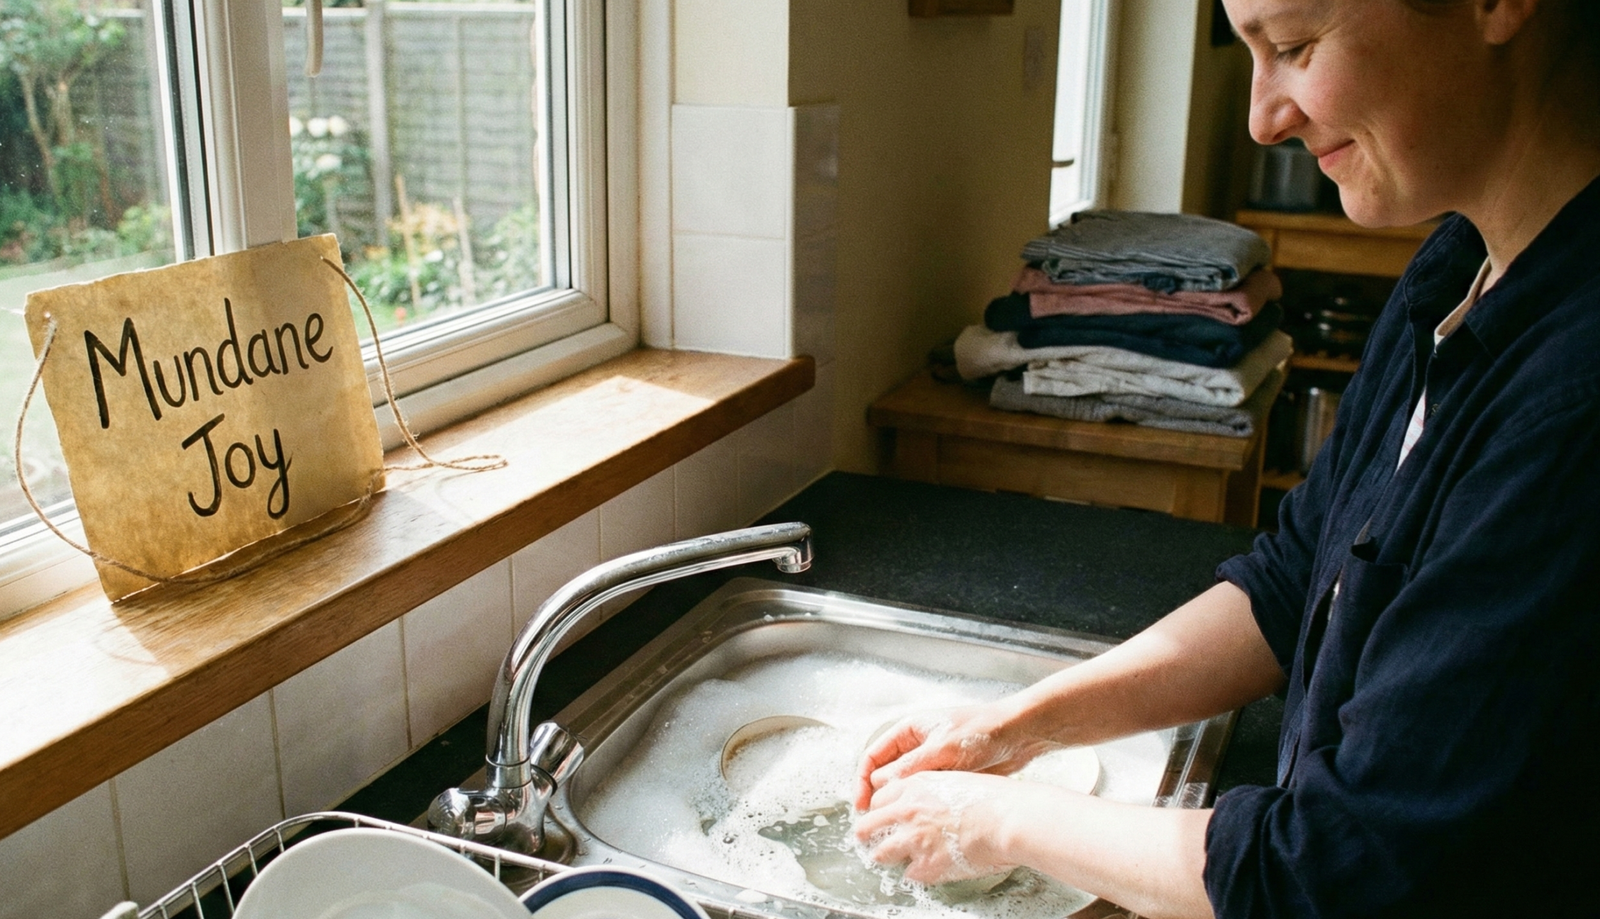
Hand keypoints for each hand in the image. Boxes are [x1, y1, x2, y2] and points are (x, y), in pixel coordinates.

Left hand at [853, 771, 1019, 885]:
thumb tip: (923, 803)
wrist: (1009, 819)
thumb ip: (930, 790)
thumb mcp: (953, 779)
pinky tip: (928, 868)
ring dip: (887, 856)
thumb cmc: (994, 798)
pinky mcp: (926, 865)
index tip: (882, 816)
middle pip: (868, 825)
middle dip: (868, 834)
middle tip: (870, 840)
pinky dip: (917, 873)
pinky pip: (909, 874)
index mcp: (914, 785)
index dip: (880, 809)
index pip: (878, 798)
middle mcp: (907, 810)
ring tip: (893, 859)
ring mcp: (914, 839)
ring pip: (880, 853)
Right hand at [854, 702, 1053, 810]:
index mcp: (908, 731)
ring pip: (905, 787)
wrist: (1018, 734)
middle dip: (878, 797)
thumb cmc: (981, 732)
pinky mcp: (948, 776)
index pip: (873, 757)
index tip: (862, 805)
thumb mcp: (941, 749)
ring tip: (895, 827)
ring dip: (899, 804)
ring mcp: (932, 761)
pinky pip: (925, 794)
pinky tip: (920, 823)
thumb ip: (910, 768)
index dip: (862, 781)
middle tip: (875, 823)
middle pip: (886, 774)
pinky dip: (919, 807)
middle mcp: (916, 746)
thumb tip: (880, 785)